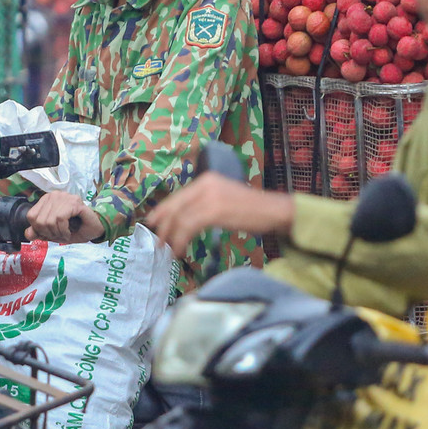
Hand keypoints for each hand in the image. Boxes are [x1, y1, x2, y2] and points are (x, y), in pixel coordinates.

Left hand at [26, 192, 105, 242]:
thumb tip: (27, 234)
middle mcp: (54, 195)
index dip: (39, 230)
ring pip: (50, 220)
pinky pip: (60, 218)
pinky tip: (69, 232)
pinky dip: (64, 230)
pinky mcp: (74, 201)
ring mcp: (64, 196)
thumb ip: (40, 232)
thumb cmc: (74, 229)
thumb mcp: (53, 233)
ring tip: (65, 234)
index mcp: (46, 200)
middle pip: (39, 220)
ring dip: (58, 233)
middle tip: (59, 236)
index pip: (31, 216)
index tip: (50, 234)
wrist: (94, 229)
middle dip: (49, 233)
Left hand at [146, 173, 294, 259]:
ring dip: (171, 236)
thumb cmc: (252, 209)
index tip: (153, 222)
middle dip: (163, 225)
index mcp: (207, 178)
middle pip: (175, 205)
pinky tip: (181, 249)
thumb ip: (204, 202)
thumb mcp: (224, 198)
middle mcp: (206, 183)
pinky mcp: (215, 210)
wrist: (274, 210)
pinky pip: (189, 226)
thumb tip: (183, 218)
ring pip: (180, 218)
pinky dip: (181, 240)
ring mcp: (210, 196)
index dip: (163, 210)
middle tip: (158, 241)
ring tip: (169, 250)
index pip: (178, 195)